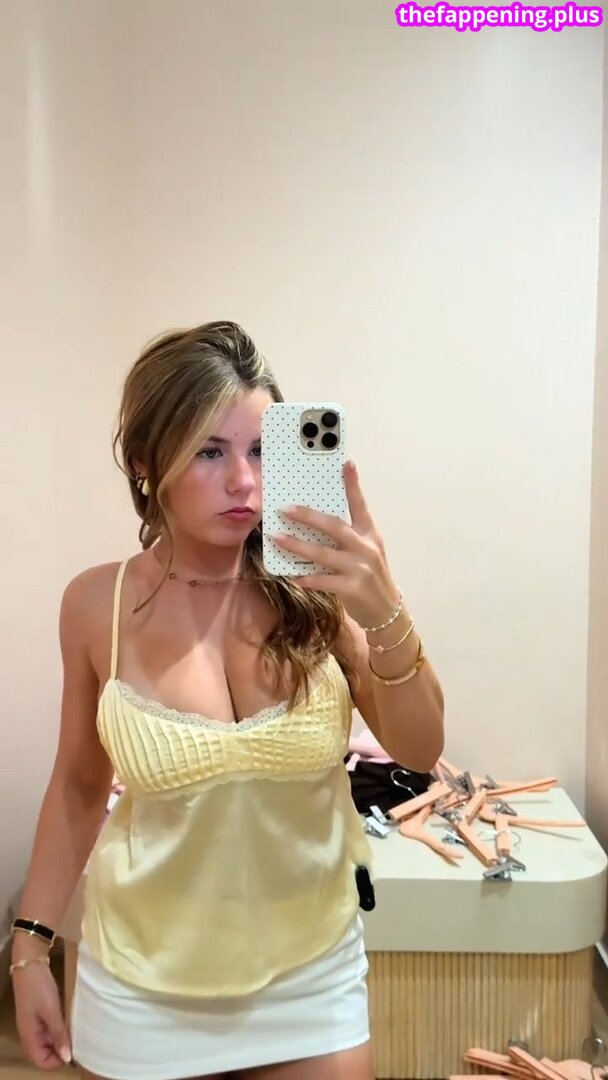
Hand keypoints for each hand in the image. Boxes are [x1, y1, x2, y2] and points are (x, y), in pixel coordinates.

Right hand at [13, 964, 71, 1069]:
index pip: (41, 1061)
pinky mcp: (38, 1012)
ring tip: (77, 1032)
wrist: (29, 962)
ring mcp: (33, 1022)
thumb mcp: (51, 1011)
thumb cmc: (39, 988)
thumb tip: (67, 1058)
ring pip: (47, 1040)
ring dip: (60, 1038)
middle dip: (60, 1050)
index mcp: (29, 1036)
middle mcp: (29, 1032)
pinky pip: (48, 1028)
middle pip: (44, 1052)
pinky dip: (58, 1028)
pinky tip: (70, 1020)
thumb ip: (59, 1034)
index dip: (57, 1061)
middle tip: (78, 1042)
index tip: (74, 1053)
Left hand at [271, 460, 400, 628]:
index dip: (353, 484)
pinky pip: (323, 580)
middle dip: (308, 516)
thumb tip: (315, 522)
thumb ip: (348, 537)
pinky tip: (292, 575)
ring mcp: (359, 568)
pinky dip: (306, 577)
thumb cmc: (370, 576)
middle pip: (334, 526)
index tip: (346, 462)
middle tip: (285, 509)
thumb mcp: (366, 551)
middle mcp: (366, 547)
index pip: (360, 505)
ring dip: (298, 545)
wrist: (387, 610)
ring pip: (323, 553)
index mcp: (370, 534)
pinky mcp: (352, 588)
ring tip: (278, 538)